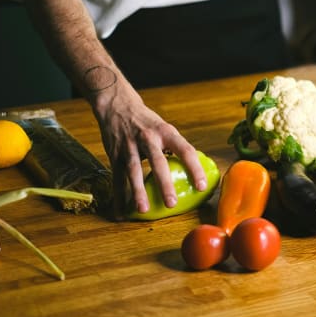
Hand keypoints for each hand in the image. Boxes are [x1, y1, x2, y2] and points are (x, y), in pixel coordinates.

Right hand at [94, 84, 208, 217]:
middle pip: (158, 162)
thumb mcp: (164, 128)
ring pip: (134, 170)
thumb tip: (192, 170)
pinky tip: (121, 210)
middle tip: (171, 203)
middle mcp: (148, 138)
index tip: (201, 186)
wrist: (117, 105)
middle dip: (164, 184)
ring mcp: (130, 146)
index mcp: (166, 132)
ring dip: (138, 191)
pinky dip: (118, 195)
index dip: (194, 168)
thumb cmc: (147, 122)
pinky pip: (116, 177)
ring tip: (143, 209)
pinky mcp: (114, 153)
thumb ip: (174, 147)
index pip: (185, 150)